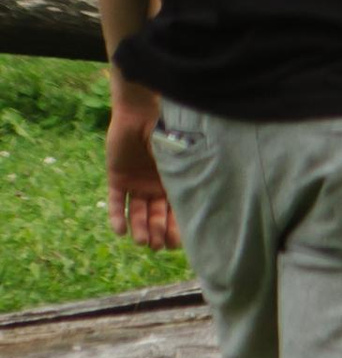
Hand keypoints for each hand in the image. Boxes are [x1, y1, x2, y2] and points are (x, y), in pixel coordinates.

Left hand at [104, 88, 175, 252]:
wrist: (140, 112)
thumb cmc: (167, 132)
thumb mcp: (180, 159)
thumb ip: (187, 179)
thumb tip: (208, 204)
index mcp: (172, 182)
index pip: (174, 211)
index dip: (175, 228)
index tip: (177, 243)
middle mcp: (154, 186)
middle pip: (155, 216)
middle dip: (156, 232)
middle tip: (157, 245)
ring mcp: (136, 183)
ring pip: (137, 213)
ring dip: (138, 228)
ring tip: (140, 241)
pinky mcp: (117, 178)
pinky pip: (117, 202)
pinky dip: (117, 217)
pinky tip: (120, 231)